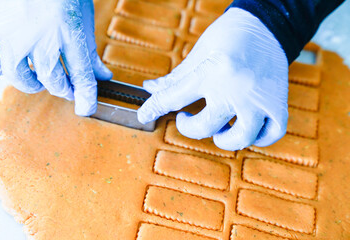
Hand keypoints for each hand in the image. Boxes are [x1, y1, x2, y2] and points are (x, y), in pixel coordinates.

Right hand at [0, 0, 111, 115]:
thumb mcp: (82, 18)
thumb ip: (90, 50)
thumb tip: (103, 75)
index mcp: (71, 33)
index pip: (83, 76)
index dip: (87, 98)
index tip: (86, 109)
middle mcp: (43, 38)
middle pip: (54, 81)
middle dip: (63, 89)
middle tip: (65, 87)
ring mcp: (15, 35)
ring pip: (22, 77)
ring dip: (33, 84)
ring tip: (38, 79)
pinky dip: (2, 67)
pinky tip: (11, 63)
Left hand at [138, 8, 288, 150]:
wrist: (267, 25)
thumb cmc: (229, 36)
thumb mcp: (198, 53)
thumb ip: (175, 77)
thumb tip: (150, 88)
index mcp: (210, 72)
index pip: (173, 98)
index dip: (154, 108)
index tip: (144, 115)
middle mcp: (234, 88)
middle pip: (204, 127)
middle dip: (188, 127)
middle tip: (185, 118)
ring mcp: (258, 98)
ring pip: (240, 138)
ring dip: (223, 140)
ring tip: (218, 130)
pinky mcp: (278, 102)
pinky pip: (272, 134)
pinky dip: (259, 139)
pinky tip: (247, 129)